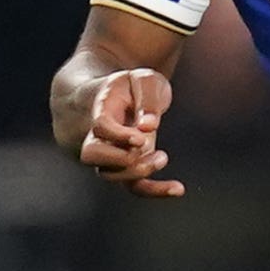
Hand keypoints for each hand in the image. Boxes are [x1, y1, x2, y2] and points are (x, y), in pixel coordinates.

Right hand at [79, 67, 181, 197]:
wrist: (115, 96)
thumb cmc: (130, 87)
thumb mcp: (143, 80)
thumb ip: (147, 99)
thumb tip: (148, 126)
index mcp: (103, 109)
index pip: (101, 127)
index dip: (119, 135)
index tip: (141, 138)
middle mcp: (99, 135)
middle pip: (91, 155)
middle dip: (120, 158)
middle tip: (144, 146)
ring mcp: (110, 153)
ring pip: (109, 174)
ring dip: (138, 172)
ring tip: (162, 157)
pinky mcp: (127, 165)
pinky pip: (133, 186)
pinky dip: (154, 190)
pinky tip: (178, 189)